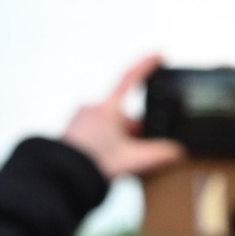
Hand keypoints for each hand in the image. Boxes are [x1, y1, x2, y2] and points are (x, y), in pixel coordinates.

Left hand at [62, 54, 184, 178]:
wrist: (59, 179)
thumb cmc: (89, 165)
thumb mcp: (130, 160)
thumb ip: (156, 155)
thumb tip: (175, 151)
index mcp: (107, 108)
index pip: (131, 78)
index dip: (147, 66)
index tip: (158, 56)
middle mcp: (92, 109)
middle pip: (124, 114)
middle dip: (135, 132)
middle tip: (138, 152)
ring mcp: (81, 120)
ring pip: (111, 125)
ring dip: (120, 140)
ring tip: (118, 163)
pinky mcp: (72, 132)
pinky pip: (97, 132)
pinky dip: (107, 144)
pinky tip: (105, 162)